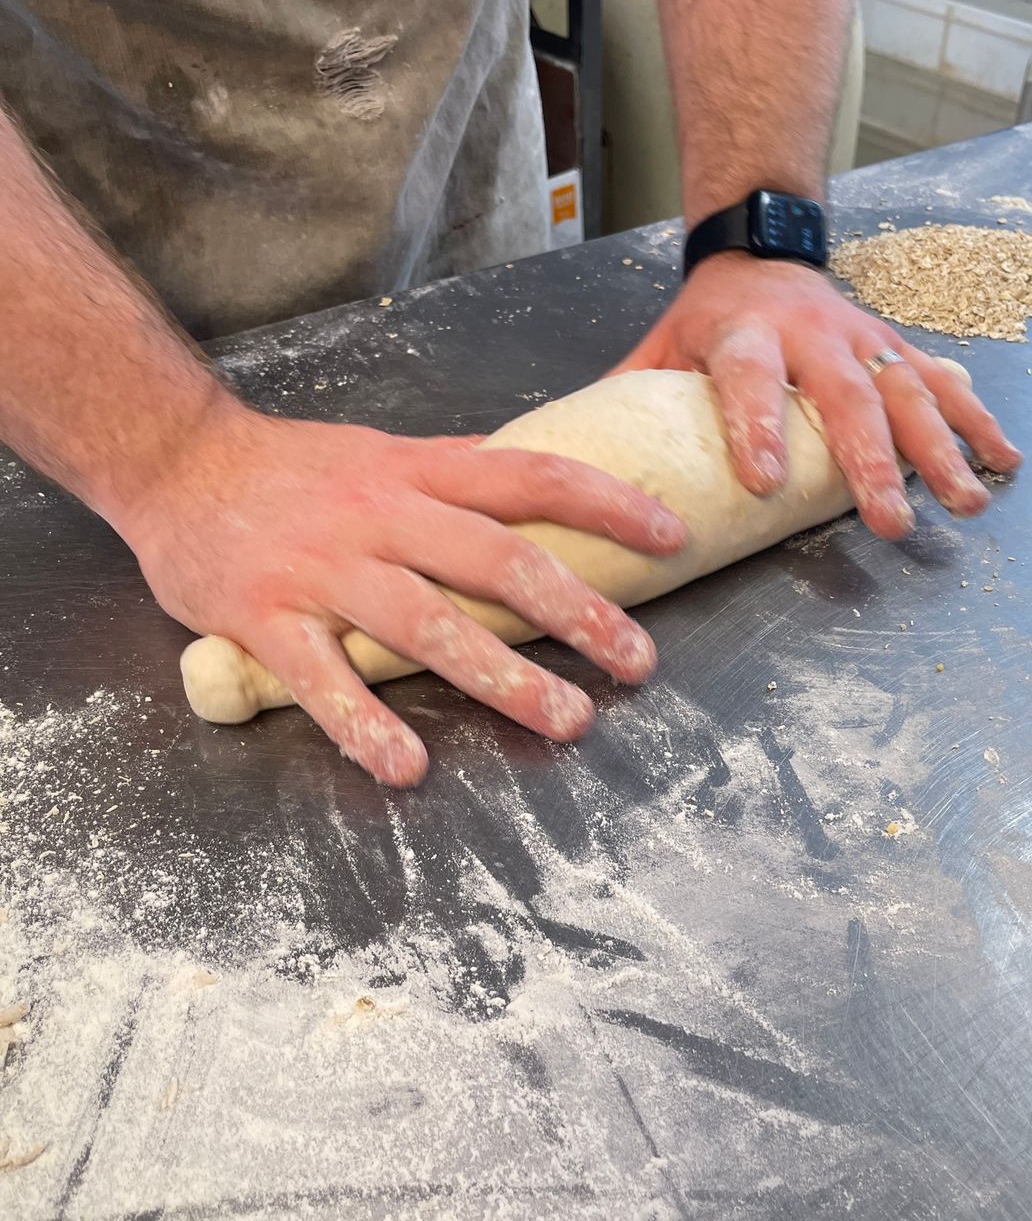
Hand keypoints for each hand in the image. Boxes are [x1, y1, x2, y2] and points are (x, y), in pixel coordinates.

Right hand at [117, 397, 686, 784]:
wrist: (172, 458)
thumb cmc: (288, 466)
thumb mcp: (379, 453)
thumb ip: (448, 479)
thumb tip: (531, 494)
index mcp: (415, 472)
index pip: (529, 477)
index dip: (606, 502)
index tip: (670, 535)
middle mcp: (381, 516)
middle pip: (497, 560)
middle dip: (578, 612)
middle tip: (637, 661)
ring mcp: (325, 569)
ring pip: (428, 625)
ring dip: (503, 679)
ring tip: (567, 720)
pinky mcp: (267, 619)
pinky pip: (323, 681)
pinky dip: (366, 727)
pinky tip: (408, 767)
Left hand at [613, 253, 1021, 538]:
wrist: (761, 247)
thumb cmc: (708, 317)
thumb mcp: (661, 344)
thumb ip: (628, 397)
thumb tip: (572, 467)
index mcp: (744, 335)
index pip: (750, 379)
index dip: (758, 426)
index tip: (765, 481)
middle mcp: (811, 334)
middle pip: (846, 398)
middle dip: (870, 461)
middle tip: (889, 521)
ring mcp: (862, 340)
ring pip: (907, 393)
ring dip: (941, 451)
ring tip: (965, 503)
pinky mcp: (895, 347)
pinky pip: (942, 383)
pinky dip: (977, 421)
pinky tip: (1004, 461)